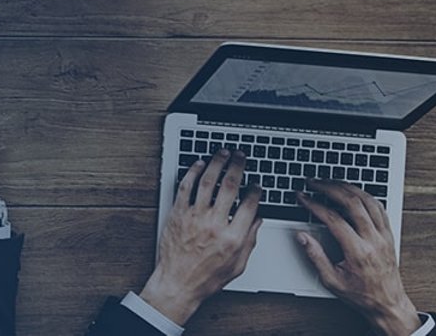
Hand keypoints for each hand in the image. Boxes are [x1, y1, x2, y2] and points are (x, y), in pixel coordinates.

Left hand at [138, 149, 261, 324]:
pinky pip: (185, 187)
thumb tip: (258, 221)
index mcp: (232, 237)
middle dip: (238, 166)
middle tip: (241, 156)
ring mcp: (194, 217)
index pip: (250, 204)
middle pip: (230, 186)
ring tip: (222, 153)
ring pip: (207, 181)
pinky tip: (199, 164)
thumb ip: (250, 241)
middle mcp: (214, 224)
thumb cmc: (205, 278)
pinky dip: (192, 172)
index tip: (257, 183)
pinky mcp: (177, 214)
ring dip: (217, 163)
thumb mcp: (238, 265)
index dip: (256, 190)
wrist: (177, 284)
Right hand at [298, 180, 422, 335]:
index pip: (334, 219)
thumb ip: (315, 256)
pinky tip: (353, 192)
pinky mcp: (389, 234)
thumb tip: (302, 237)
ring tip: (331, 182)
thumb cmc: (361, 295)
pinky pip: (379, 207)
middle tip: (314, 182)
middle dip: (330, 188)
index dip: (314, 205)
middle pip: (352, 203)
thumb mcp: (332, 280)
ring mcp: (384, 235)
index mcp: (358, 252)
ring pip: (368, 200)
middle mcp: (373, 240)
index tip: (303, 197)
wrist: (387, 303)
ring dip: (348, 187)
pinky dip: (364, 195)